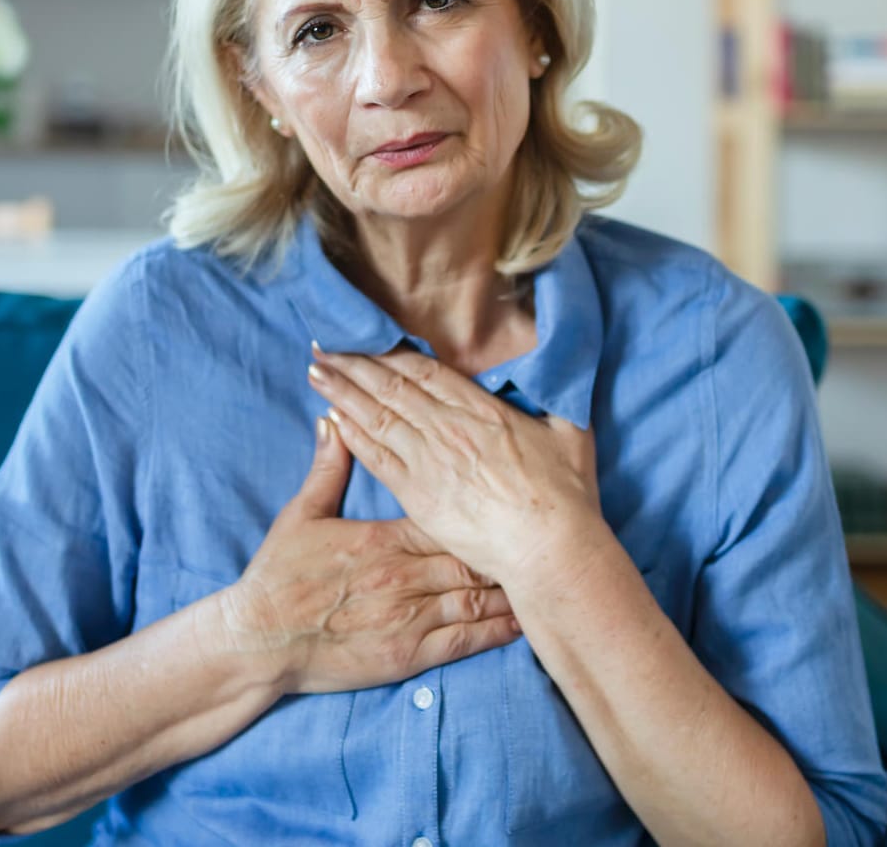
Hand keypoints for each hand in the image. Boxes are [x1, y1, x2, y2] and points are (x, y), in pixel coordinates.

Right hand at [222, 417, 523, 696]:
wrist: (259, 639)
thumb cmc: (278, 576)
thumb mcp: (301, 514)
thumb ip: (328, 467)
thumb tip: (335, 418)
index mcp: (385, 538)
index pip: (448, 516)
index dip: (483, 510)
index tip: (510, 499)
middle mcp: (405, 576)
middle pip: (472, 555)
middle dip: (508, 546)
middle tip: (543, 536)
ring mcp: (409, 617)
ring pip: (476, 597)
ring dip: (511, 587)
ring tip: (544, 576)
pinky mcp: (408, 654)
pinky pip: (464, 642)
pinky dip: (497, 631)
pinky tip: (523, 623)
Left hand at [305, 342, 603, 587]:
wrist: (549, 547)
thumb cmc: (566, 496)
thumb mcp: (571, 433)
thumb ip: (555, 400)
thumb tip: (557, 375)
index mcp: (481, 409)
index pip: (425, 370)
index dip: (391, 352)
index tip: (366, 339)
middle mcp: (448, 427)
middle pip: (391, 386)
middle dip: (354, 364)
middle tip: (324, 346)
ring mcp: (430, 460)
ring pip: (376, 415)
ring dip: (342, 392)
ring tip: (315, 371)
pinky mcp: (418, 495)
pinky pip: (376, 458)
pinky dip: (352, 435)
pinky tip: (331, 418)